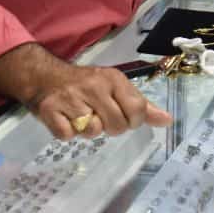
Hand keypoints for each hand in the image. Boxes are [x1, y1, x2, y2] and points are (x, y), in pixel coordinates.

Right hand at [25, 62, 172, 140]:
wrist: (46, 76)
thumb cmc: (88, 85)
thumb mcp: (117, 87)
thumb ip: (142, 105)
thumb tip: (167, 120)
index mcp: (114, 79)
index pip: (137, 110)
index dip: (133, 122)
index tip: (125, 118)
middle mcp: (94, 86)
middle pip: (116, 125)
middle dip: (110, 127)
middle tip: (101, 117)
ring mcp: (71, 98)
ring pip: (91, 131)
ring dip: (87, 130)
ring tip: (82, 116)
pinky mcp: (49, 110)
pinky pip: (67, 135)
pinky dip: (67, 132)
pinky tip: (65, 119)